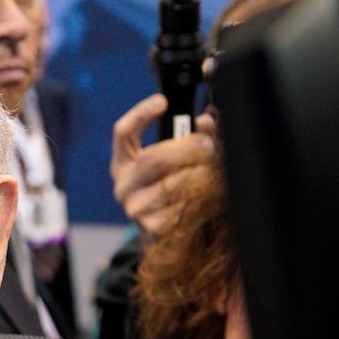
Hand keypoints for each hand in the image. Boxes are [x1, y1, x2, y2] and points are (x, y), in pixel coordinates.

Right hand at [111, 94, 217, 238]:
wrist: (170, 236)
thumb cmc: (175, 190)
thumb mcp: (178, 161)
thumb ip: (195, 137)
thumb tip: (206, 121)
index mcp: (125, 163)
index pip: (123, 134)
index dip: (140, 115)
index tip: (161, 102)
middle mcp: (124, 185)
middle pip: (153, 159)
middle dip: (187, 149)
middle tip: (208, 145)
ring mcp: (135, 209)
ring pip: (172, 185)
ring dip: (200, 176)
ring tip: (215, 172)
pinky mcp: (152, 228)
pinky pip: (183, 208)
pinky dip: (202, 200)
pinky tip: (211, 196)